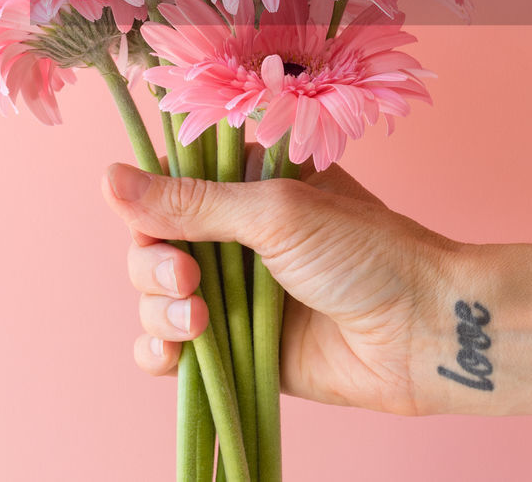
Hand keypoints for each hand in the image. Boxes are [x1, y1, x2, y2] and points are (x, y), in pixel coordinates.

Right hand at [100, 150, 468, 415]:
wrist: (422, 333)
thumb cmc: (365, 253)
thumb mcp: (274, 211)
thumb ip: (190, 202)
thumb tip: (108, 179)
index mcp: (249, 181)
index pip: (170, 181)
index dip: (149, 202)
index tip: (146, 217)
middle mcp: (236, 233)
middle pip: (152, 242)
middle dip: (154, 263)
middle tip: (188, 278)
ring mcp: (235, 292)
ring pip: (155, 296)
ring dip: (158, 309)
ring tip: (197, 319)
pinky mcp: (237, 347)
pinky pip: (173, 348)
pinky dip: (160, 350)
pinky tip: (171, 352)